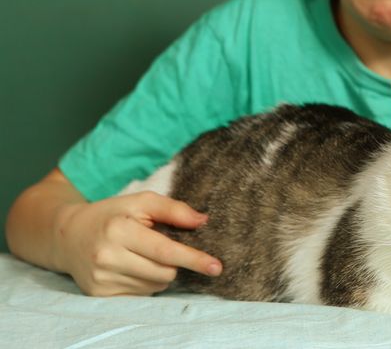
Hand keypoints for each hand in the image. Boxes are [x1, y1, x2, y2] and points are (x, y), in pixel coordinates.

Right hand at [54, 190, 222, 295]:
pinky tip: (132, 267)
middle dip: (175, 263)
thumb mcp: (141, 201)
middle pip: (164, 272)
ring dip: (160, 273)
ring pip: (155, 285)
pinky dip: (145, 282)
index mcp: (120, 230)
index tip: (216, 266)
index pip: (165, 251)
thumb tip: (203, 221)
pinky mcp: (99, 294)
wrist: (68, 236)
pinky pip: (140, 295)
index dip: (194, 259)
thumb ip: (174, 209)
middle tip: (163, 247)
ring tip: (143, 255)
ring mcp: (102, 279)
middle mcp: (108, 257)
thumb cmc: (112, 214)